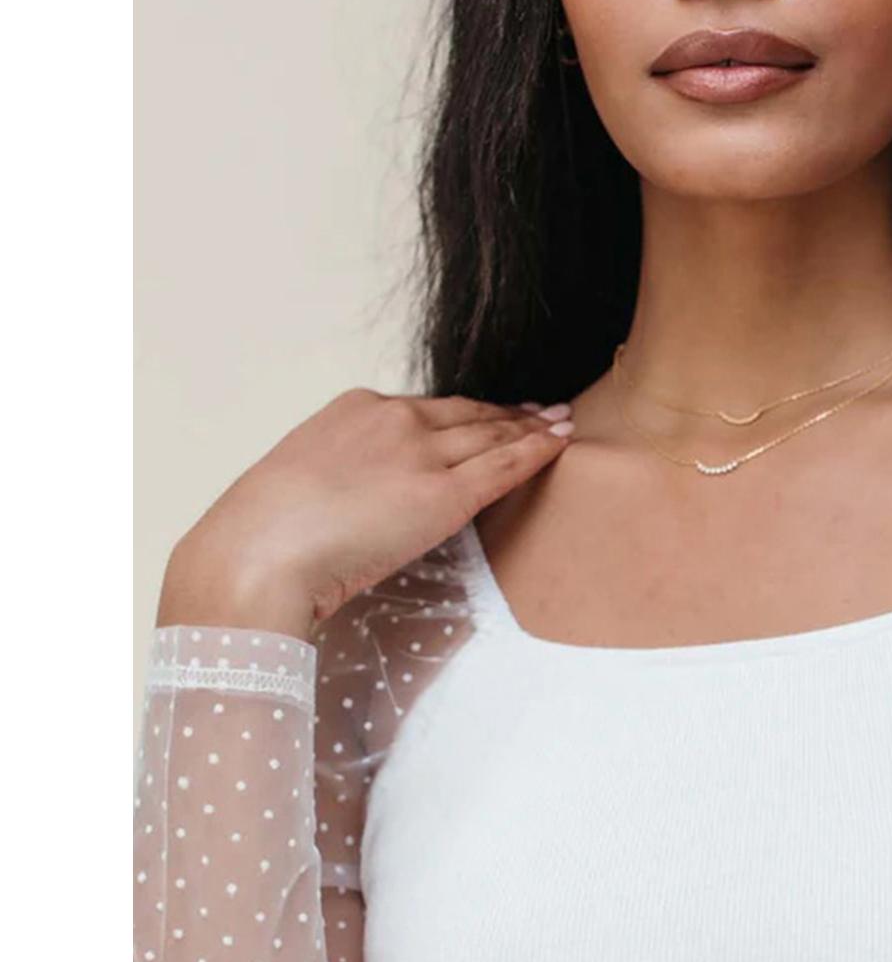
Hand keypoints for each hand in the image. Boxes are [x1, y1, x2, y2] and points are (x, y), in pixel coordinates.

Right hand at [158, 385, 574, 634]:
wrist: (259, 552)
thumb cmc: (264, 533)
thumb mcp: (302, 478)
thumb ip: (342, 473)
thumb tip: (356, 495)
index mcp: (355, 409)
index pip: (427, 408)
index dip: (466, 413)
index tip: (490, 413)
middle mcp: (394, 420)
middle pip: (467, 414)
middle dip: (508, 414)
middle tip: (544, 411)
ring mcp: (422, 454)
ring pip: (492, 435)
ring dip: (532, 428)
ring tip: (561, 424)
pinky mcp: (444, 495)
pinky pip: (504, 466)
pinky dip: (538, 452)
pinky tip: (561, 444)